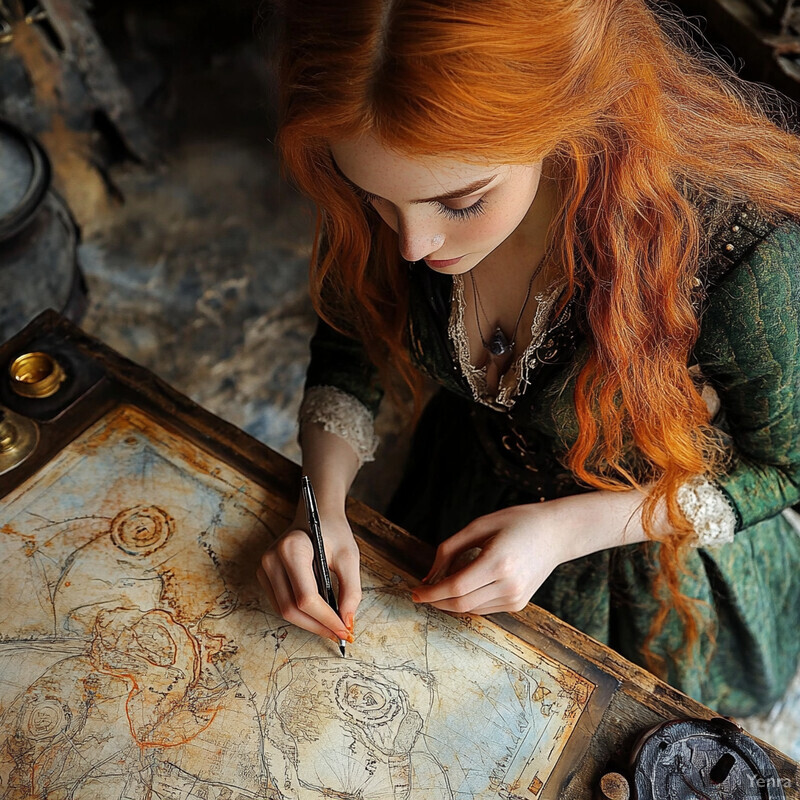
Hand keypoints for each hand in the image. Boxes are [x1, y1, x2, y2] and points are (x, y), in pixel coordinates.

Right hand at [256, 512, 359, 643]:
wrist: (316, 515)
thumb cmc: (333, 533)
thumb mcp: (349, 557)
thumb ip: (351, 590)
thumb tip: (347, 622)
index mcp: (292, 549)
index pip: (306, 597)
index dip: (326, 619)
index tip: (344, 630)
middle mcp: (271, 559)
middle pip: (291, 609)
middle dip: (317, 626)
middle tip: (340, 634)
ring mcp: (264, 568)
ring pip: (283, 611)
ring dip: (309, 624)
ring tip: (332, 627)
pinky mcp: (265, 575)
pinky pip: (280, 604)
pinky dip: (301, 615)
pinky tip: (319, 617)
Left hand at [412, 503, 569, 614]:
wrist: (556, 533)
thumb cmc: (516, 522)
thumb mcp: (479, 525)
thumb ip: (450, 549)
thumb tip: (428, 576)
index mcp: (498, 562)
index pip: (455, 587)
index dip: (431, 592)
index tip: (415, 592)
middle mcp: (508, 585)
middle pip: (460, 603)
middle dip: (436, 600)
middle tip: (421, 593)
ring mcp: (515, 598)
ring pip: (471, 609)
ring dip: (451, 602)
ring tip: (440, 586)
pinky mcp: (518, 604)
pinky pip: (484, 607)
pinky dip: (468, 601)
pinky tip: (463, 587)